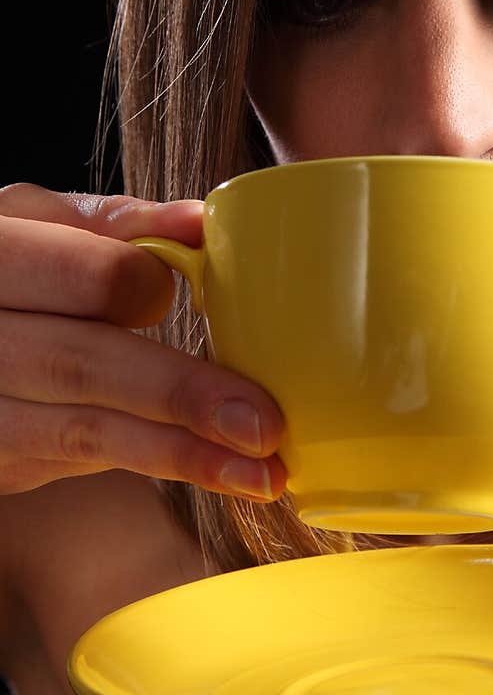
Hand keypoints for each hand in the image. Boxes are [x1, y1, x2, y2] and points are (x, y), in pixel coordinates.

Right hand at [0, 184, 285, 500]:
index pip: (86, 277)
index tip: (191, 295)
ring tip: (261, 472)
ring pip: (85, 432)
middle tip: (265, 424)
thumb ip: (119, 224)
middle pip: (84, 364)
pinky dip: (154, 463)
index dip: (147, 288)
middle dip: (184, 395)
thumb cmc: (12, 266)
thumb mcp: (41, 225)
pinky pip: (79, 463)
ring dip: (183, 454)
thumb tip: (200, 223)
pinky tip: (217, 469)